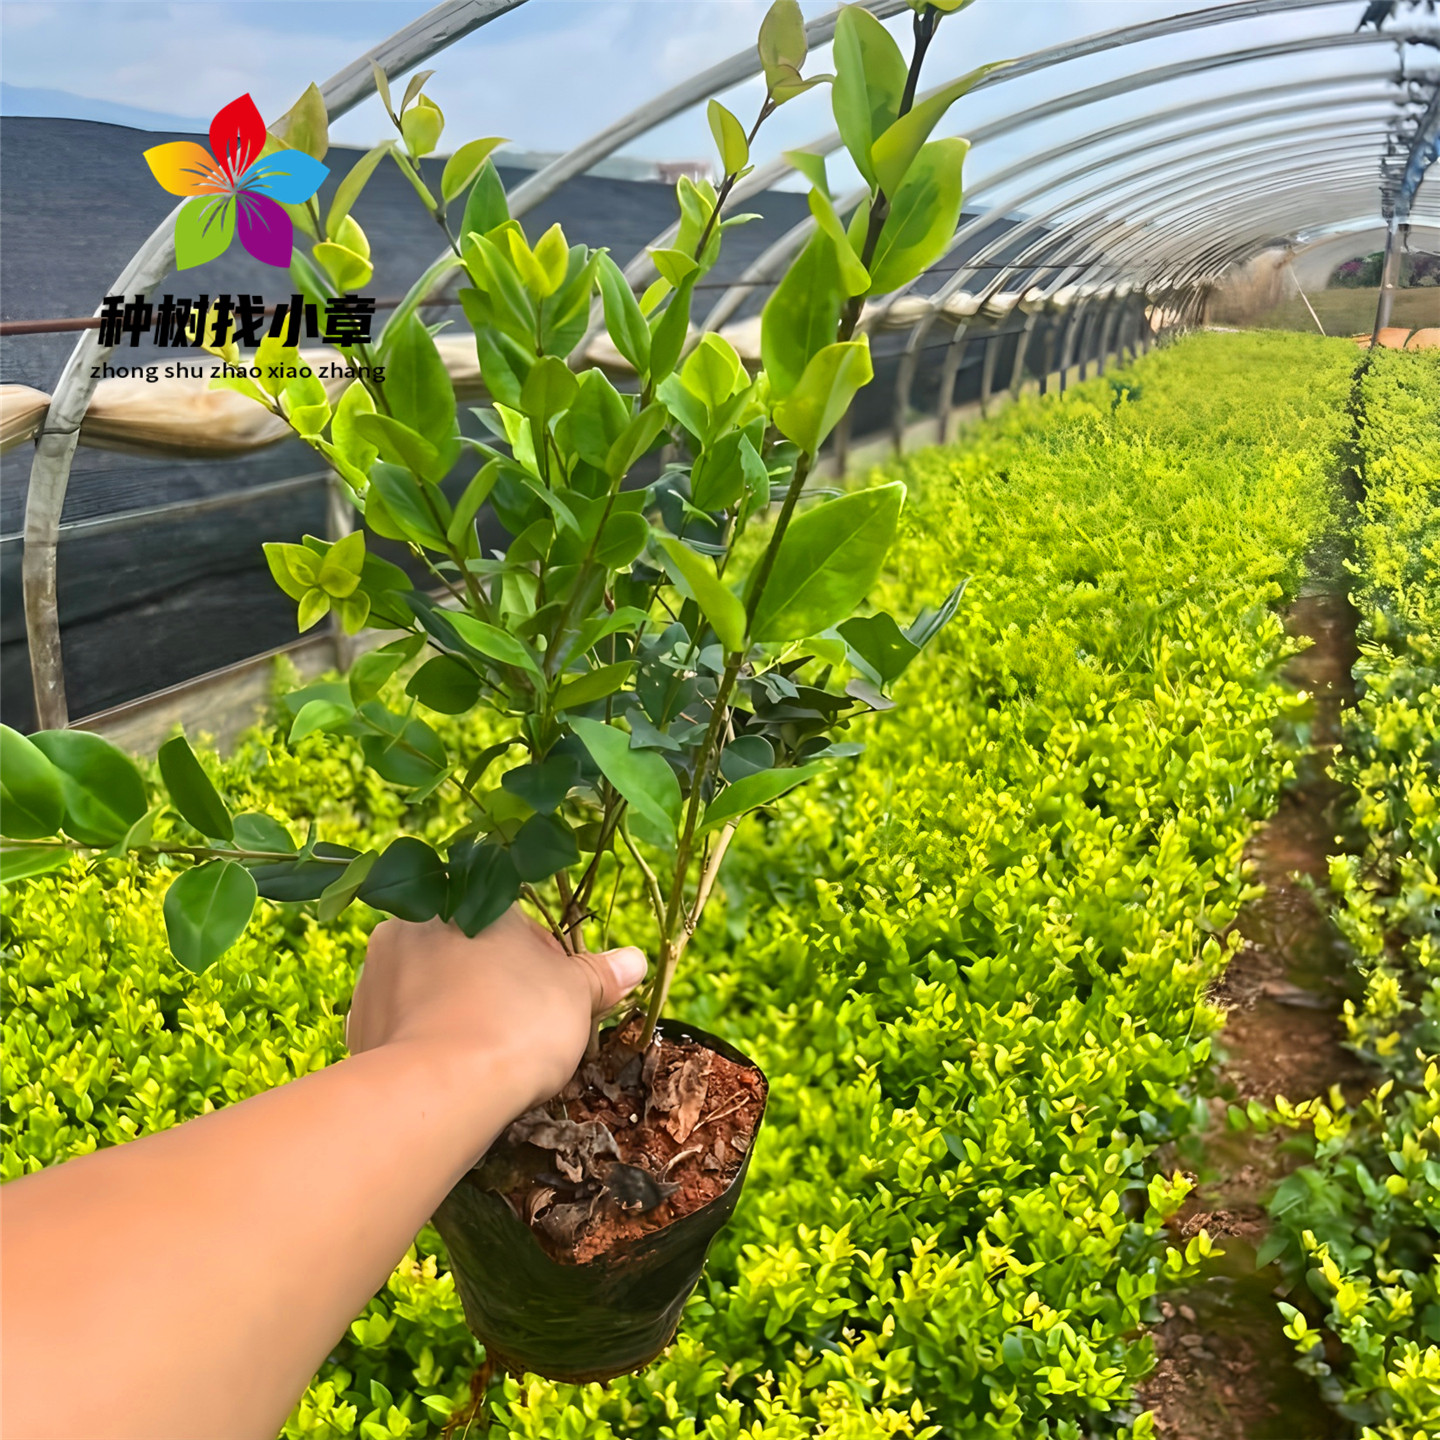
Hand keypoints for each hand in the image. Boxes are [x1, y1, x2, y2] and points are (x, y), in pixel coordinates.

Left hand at [346, 909, 646, 1116]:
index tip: (552, 998)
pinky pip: (402, 1025)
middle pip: (467, 951)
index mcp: (469, 900)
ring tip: (487, 1057)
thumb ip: (600, 974)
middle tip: (523, 1028)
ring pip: (430, 987)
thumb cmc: (517, 1023)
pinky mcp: (356, 1023)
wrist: (438, 1091)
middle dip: (493, 984)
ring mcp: (377, 973)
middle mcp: (414, 923)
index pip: (513, 920)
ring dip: (455, 1010)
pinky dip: (426, 1042)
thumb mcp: (576, 995)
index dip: (539, 962)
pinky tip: (451, 1073)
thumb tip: (634, 961)